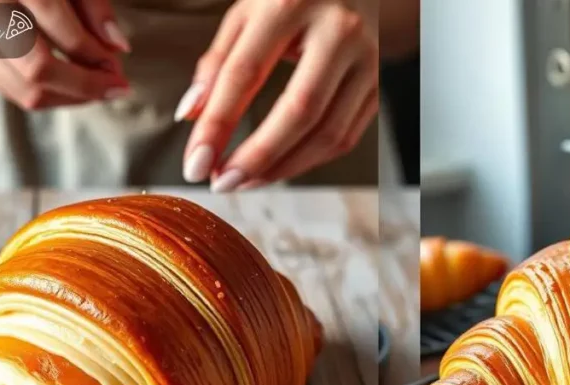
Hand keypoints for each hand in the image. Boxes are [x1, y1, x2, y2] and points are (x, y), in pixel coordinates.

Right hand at [0, 0, 132, 109]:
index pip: (66, 37)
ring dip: (70, 96)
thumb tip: (118, 46)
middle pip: (41, 71)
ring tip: (94, 83)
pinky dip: (48, 93)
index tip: (117, 66)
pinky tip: (69, 81)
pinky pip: (14, 91)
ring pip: (27, 91)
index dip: (98, 59)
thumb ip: (93, 7)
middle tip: (113, 84)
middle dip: (86, 86)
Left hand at [176, 0, 378, 190]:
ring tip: (246, 181)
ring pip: (327, 132)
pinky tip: (279, 168)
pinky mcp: (378, 84)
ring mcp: (366, 59)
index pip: (246, 73)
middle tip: (223, 182)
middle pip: (298, 111)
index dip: (217, 124)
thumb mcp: (248, 13)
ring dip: (282, 168)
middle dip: (256, 157)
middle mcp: (337, 30)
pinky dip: (309, 161)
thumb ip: (218, 62)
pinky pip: (345, 137)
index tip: (196, 162)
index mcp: (290, 3)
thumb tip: (191, 116)